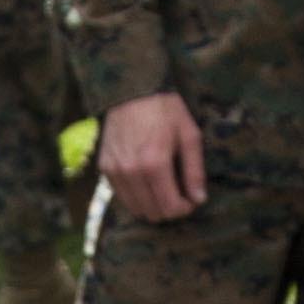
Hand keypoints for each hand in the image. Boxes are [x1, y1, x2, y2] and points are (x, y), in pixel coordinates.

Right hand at [96, 90, 205, 222]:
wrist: (131, 90)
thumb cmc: (165, 110)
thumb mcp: (189, 135)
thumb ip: (194, 170)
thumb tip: (199, 199)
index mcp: (155, 164)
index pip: (169, 207)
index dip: (184, 209)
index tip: (190, 200)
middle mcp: (131, 172)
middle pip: (152, 212)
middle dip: (169, 209)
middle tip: (178, 195)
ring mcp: (114, 171)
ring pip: (134, 208)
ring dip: (151, 206)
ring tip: (163, 191)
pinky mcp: (104, 167)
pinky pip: (121, 196)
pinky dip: (135, 196)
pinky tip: (146, 183)